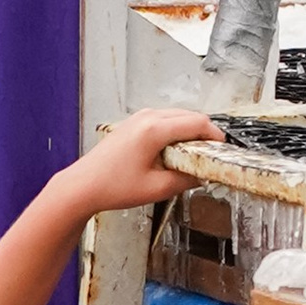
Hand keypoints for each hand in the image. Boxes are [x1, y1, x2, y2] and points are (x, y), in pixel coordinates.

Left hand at [66, 107, 222, 216]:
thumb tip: (202, 174)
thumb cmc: (111, 186)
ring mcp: (138, 118)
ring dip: (189, 133)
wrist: (83, 186)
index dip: (215, 136)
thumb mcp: (158, 188)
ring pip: (177, 117)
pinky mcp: (133, 124)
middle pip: (190, 116)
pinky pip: (164, 121)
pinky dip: (175, 132)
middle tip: (210, 157)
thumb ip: (187, 180)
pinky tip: (174, 154)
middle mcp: (147, 117)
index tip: (222, 149)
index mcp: (154, 129)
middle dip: (204, 134)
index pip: (198, 123)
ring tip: (192, 158)